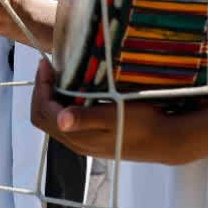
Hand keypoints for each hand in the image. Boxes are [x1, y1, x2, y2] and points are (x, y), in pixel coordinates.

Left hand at [30, 57, 194, 163]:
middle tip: (49, 68)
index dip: (40, 87)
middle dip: (41, 91)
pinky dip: (63, 104)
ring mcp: (84, 142)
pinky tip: (75, 91)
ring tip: (59, 76)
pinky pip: (67, 122)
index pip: (43, 112)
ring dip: (52, 97)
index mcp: (77, 136)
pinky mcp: (94, 139)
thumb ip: (86, 117)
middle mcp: (76, 142)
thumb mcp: (114, 116)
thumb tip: (61, 120)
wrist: (166, 141)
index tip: (46, 65)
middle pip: (43, 117)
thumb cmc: (142, 124)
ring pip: (54, 120)